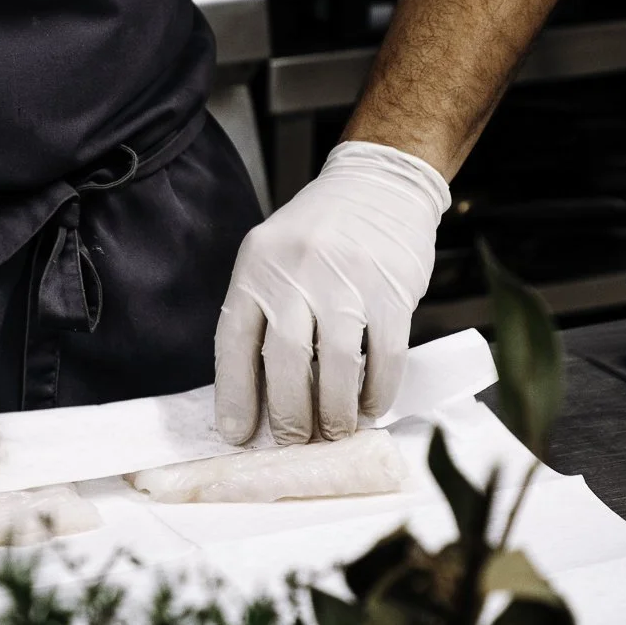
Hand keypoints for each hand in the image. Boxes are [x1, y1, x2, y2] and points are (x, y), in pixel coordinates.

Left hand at [215, 141, 449, 444]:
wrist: (378, 184)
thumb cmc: (320, 231)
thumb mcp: (274, 256)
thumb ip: (264, 311)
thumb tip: (257, 394)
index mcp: (257, 266)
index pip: (234, 341)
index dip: (234, 395)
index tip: (237, 435)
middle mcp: (296, 272)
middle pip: (285, 362)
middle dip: (289, 416)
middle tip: (296, 441)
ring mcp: (345, 280)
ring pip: (336, 368)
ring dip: (335, 413)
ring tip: (335, 432)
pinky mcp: (391, 290)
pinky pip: (384, 357)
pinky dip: (377, 392)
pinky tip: (372, 406)